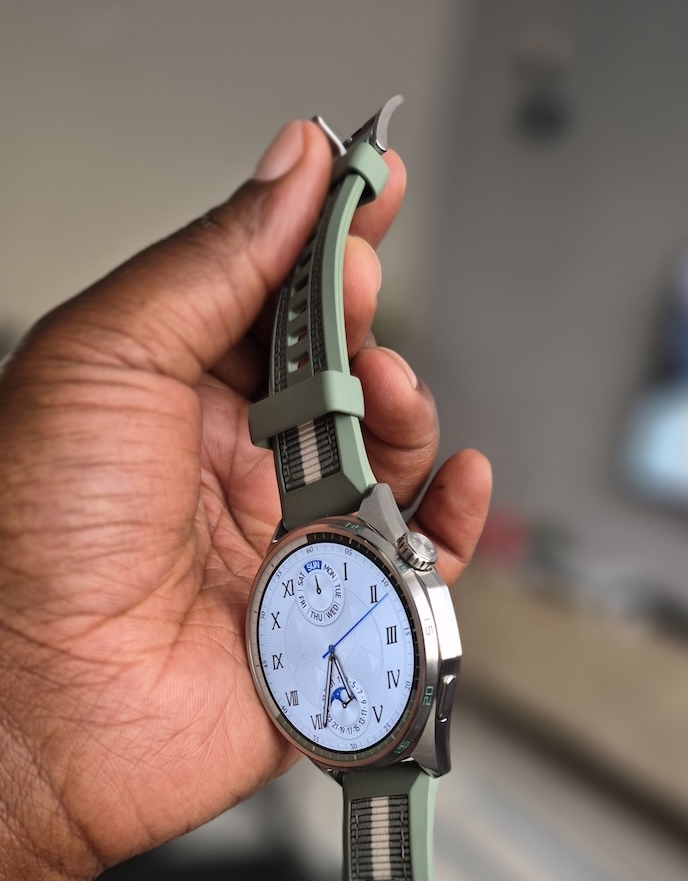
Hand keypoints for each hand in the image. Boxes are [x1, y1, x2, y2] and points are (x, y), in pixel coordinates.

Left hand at [0, 119, 490, 880]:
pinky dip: (451, 522)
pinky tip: (452, 482)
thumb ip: (211, 264)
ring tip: (388, 398)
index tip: (371, 190)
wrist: (41, 710)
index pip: (271, 299)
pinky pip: (416, 565)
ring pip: (389, 462)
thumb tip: (291, 170)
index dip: (326, 242)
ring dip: (407, 414)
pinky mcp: (327, 618)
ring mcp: (283, 543)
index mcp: (169, 398)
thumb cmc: (32, 543)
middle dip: (366, 328)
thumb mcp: (106, 360)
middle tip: (362, 305)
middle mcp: (232, 467)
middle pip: (341, 374)